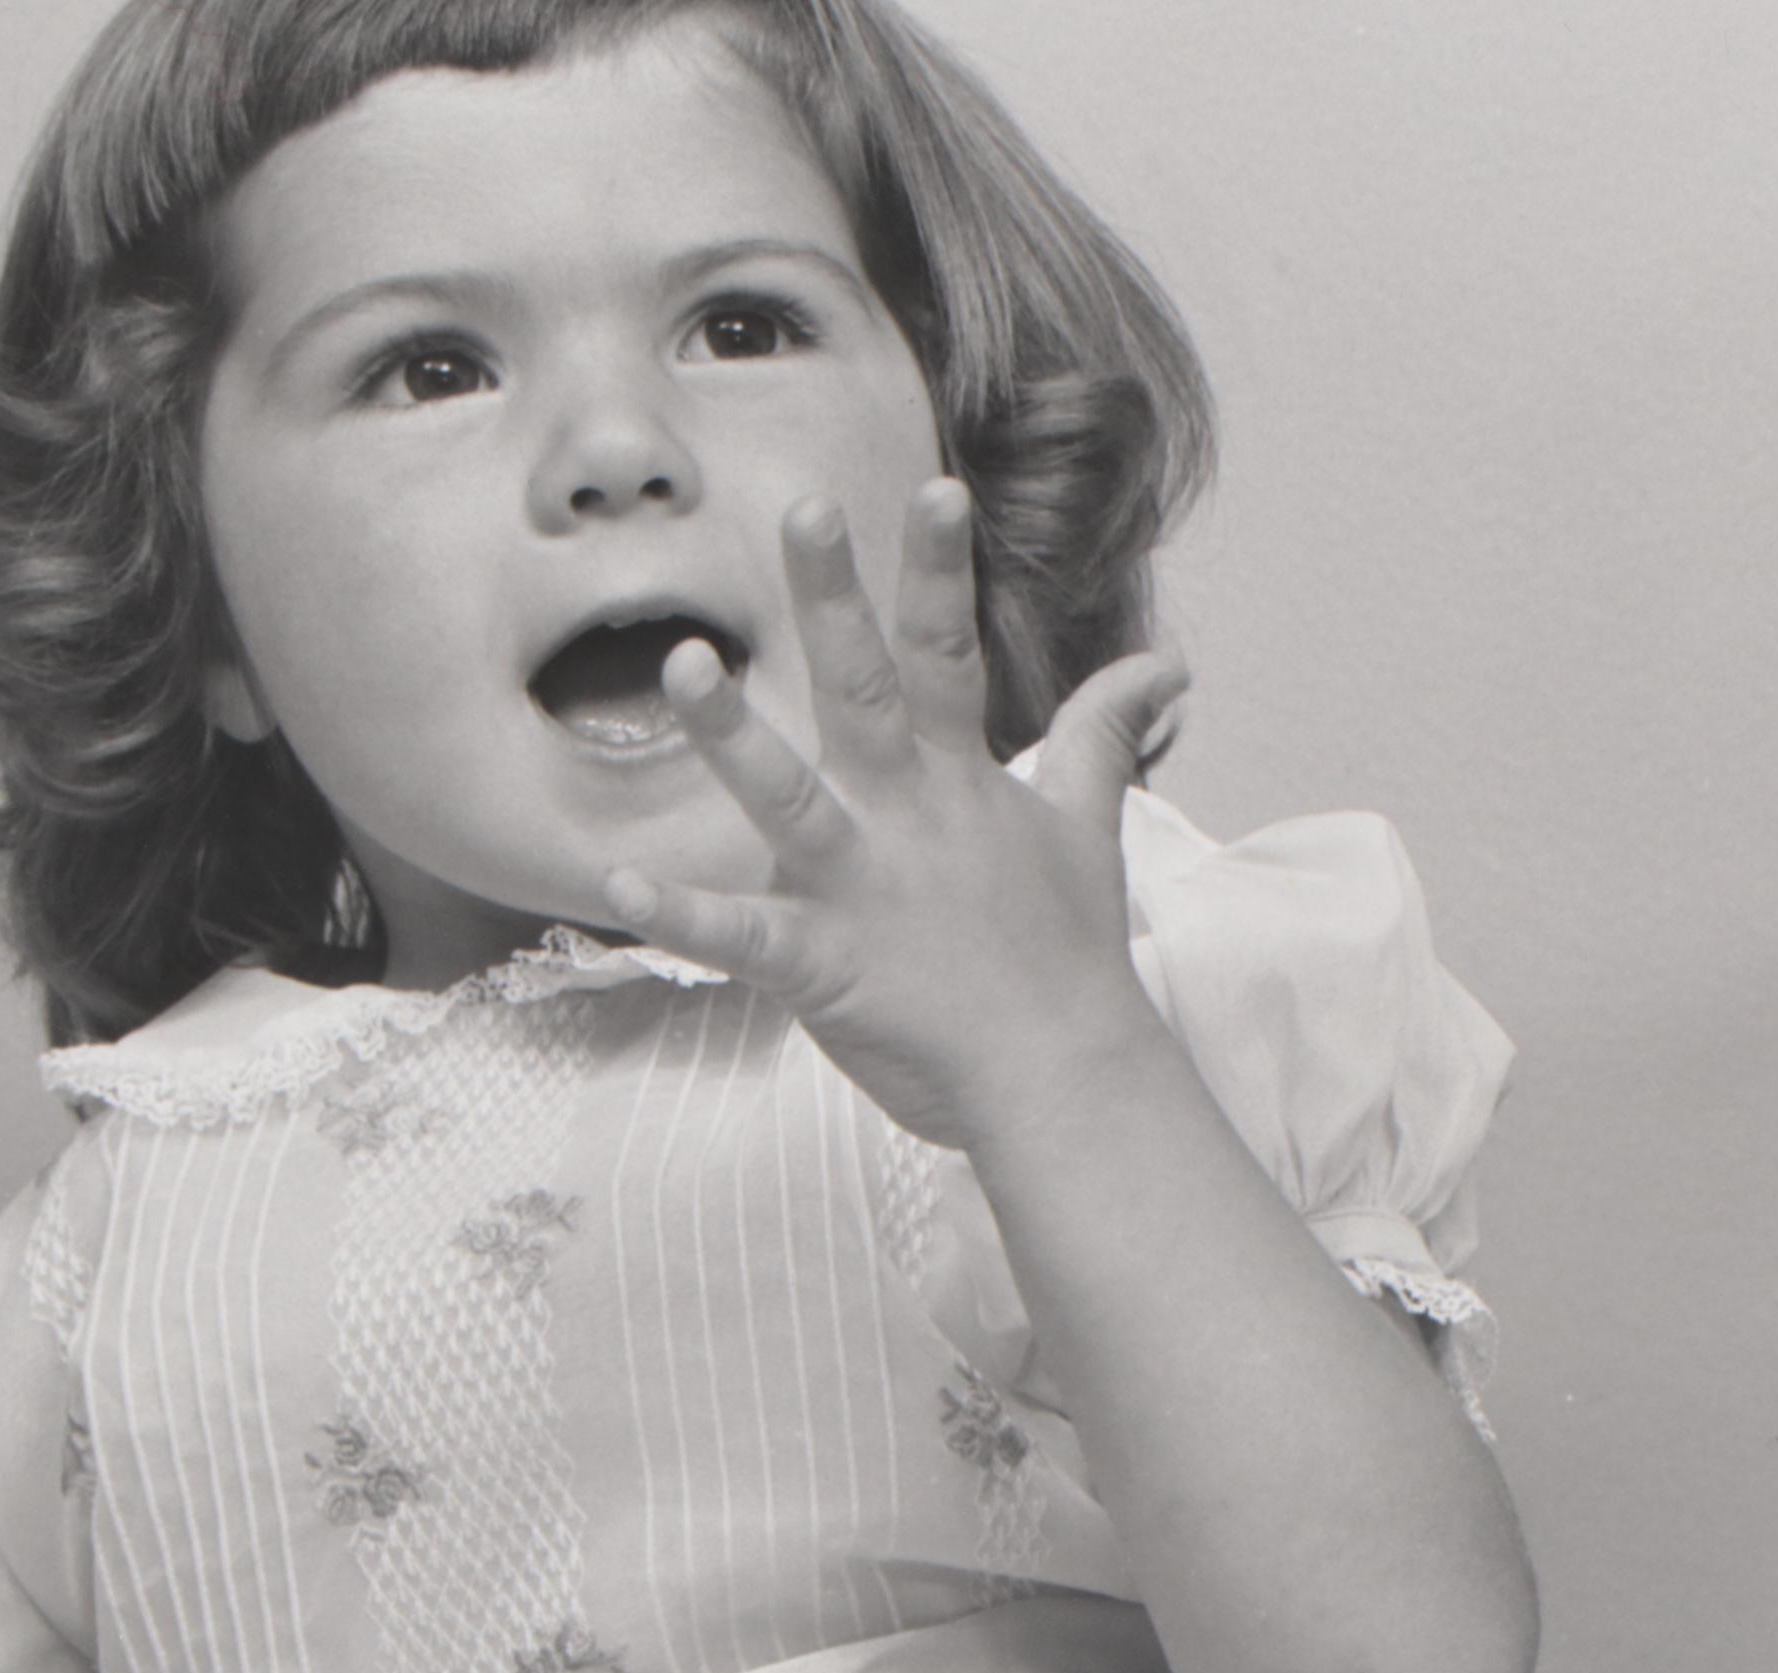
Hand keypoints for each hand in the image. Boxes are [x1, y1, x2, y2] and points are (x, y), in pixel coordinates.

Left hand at [601, 480, 1189, 1150]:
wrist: (1066, 1077)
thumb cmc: (1068, 957)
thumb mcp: (1089, 828)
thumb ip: (1106, 734)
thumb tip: (1164, 664)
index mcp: (959, 784)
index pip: (951, 657)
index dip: (940, 573)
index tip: (934, 489)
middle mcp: (907, 820)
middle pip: (868, 693)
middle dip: (836, 602)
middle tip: (804, 511)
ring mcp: (862, 891)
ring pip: (791, 798)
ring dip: (735, 736)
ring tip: (686, 668)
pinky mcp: (825, 966)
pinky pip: (741, 937)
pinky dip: (679, 915)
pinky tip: (613, 881)